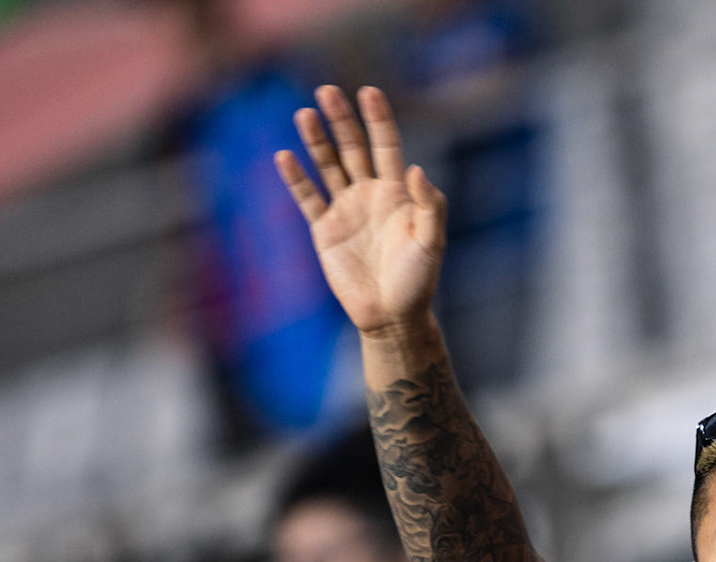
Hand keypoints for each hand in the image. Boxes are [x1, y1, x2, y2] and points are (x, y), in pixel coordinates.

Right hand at [277, 85, 446, 335]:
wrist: (391, 316)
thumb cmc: (418, 280)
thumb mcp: (431, 243)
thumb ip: (429, 206)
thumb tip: (415, 169)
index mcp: (397, 193)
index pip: (386, 146)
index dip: (378, 119)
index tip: (369, 92)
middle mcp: (369, 194)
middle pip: (352, 148)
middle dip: (341, 120)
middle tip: (326, 91)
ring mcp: (345, 209)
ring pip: (327, 166)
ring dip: (316, 140)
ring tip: (304, 113)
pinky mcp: (324, 230)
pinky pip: (307, 198)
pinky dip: (296, 178)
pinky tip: (284, 156)